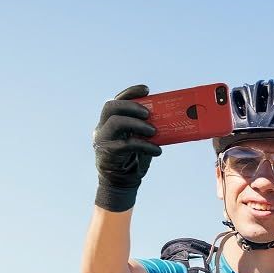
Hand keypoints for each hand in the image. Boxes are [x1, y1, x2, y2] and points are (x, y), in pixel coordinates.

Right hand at [93, 85, 162, 211]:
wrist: (121, 183)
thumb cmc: (132, 158)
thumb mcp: (139, 139)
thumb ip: (146, 128)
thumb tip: (171, 118)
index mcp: (110, 120)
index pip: (117, 100)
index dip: (131, 93)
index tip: (147, 89)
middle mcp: (102, 127)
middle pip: (111, 107)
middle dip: (131, 106)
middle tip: (149, 113)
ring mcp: (103, 140)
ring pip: (116, 122)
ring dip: (137, 124)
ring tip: (154, 131)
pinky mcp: (108, 153)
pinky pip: (126, 144)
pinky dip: (145, 145)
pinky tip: (157, 150)